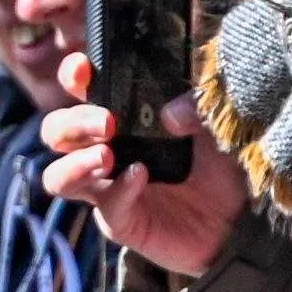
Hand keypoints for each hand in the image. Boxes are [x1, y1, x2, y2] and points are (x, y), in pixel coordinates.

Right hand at [38, 53, 245, 276]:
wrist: (237, 217)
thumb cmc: (219, 163)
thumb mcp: (215, 123)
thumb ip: (196, 107)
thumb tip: (169, 112)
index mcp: (119, 115)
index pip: (79, 91)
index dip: (73, 76)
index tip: (84, 70)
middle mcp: (103, 149)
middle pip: (54, 133)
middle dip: (72, 123)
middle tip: (107, 123)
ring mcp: (107, 187)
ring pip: (57, 177)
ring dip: (74, 164)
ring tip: (106, 157)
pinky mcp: (120, 221)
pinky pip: (105, 207)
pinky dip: (119, 190)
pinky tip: (140, 176)